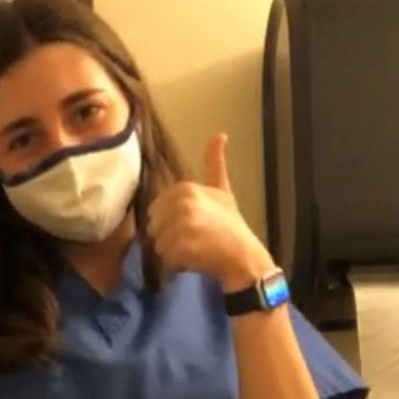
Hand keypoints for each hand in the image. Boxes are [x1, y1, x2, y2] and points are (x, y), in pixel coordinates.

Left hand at [147, 134, 274, 292]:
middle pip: (154, 226)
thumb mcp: (222, 190)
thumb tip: (219, 135)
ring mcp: (181, 225)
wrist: (243, 255)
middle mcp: (182, 204)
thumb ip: (214, 164)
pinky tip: (195, 259)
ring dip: (172, 251)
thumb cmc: (230, 225)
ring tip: (195, 249)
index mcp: (186, 188)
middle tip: (193, 239)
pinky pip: (165, 258)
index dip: (170, 221)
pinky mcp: (182, 247)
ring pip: (158, 243)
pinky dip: (176, 264)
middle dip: (168, 236)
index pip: (156, 209)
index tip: (192, 226)